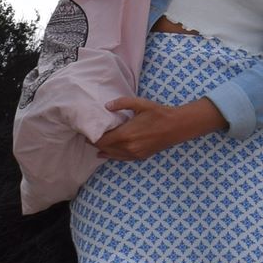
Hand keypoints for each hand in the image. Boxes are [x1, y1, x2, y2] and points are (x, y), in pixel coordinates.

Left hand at [97, 94, 223, 159]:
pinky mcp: (140, 157)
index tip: (85, 132)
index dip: (92, 138)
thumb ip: (122, 103)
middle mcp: (128, 147)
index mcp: (126, 134)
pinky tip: (105, 154)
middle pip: (105, 148)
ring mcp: (135, 154)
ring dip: (102, 150)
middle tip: (86, 137)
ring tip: (93, 144)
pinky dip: (112, 156)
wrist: (177, 126)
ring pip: (112, 155)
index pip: (102, 140)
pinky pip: (122, 158)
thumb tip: (107, 106)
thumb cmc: (158, 113)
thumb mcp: (140, 104)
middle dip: (95, 143)